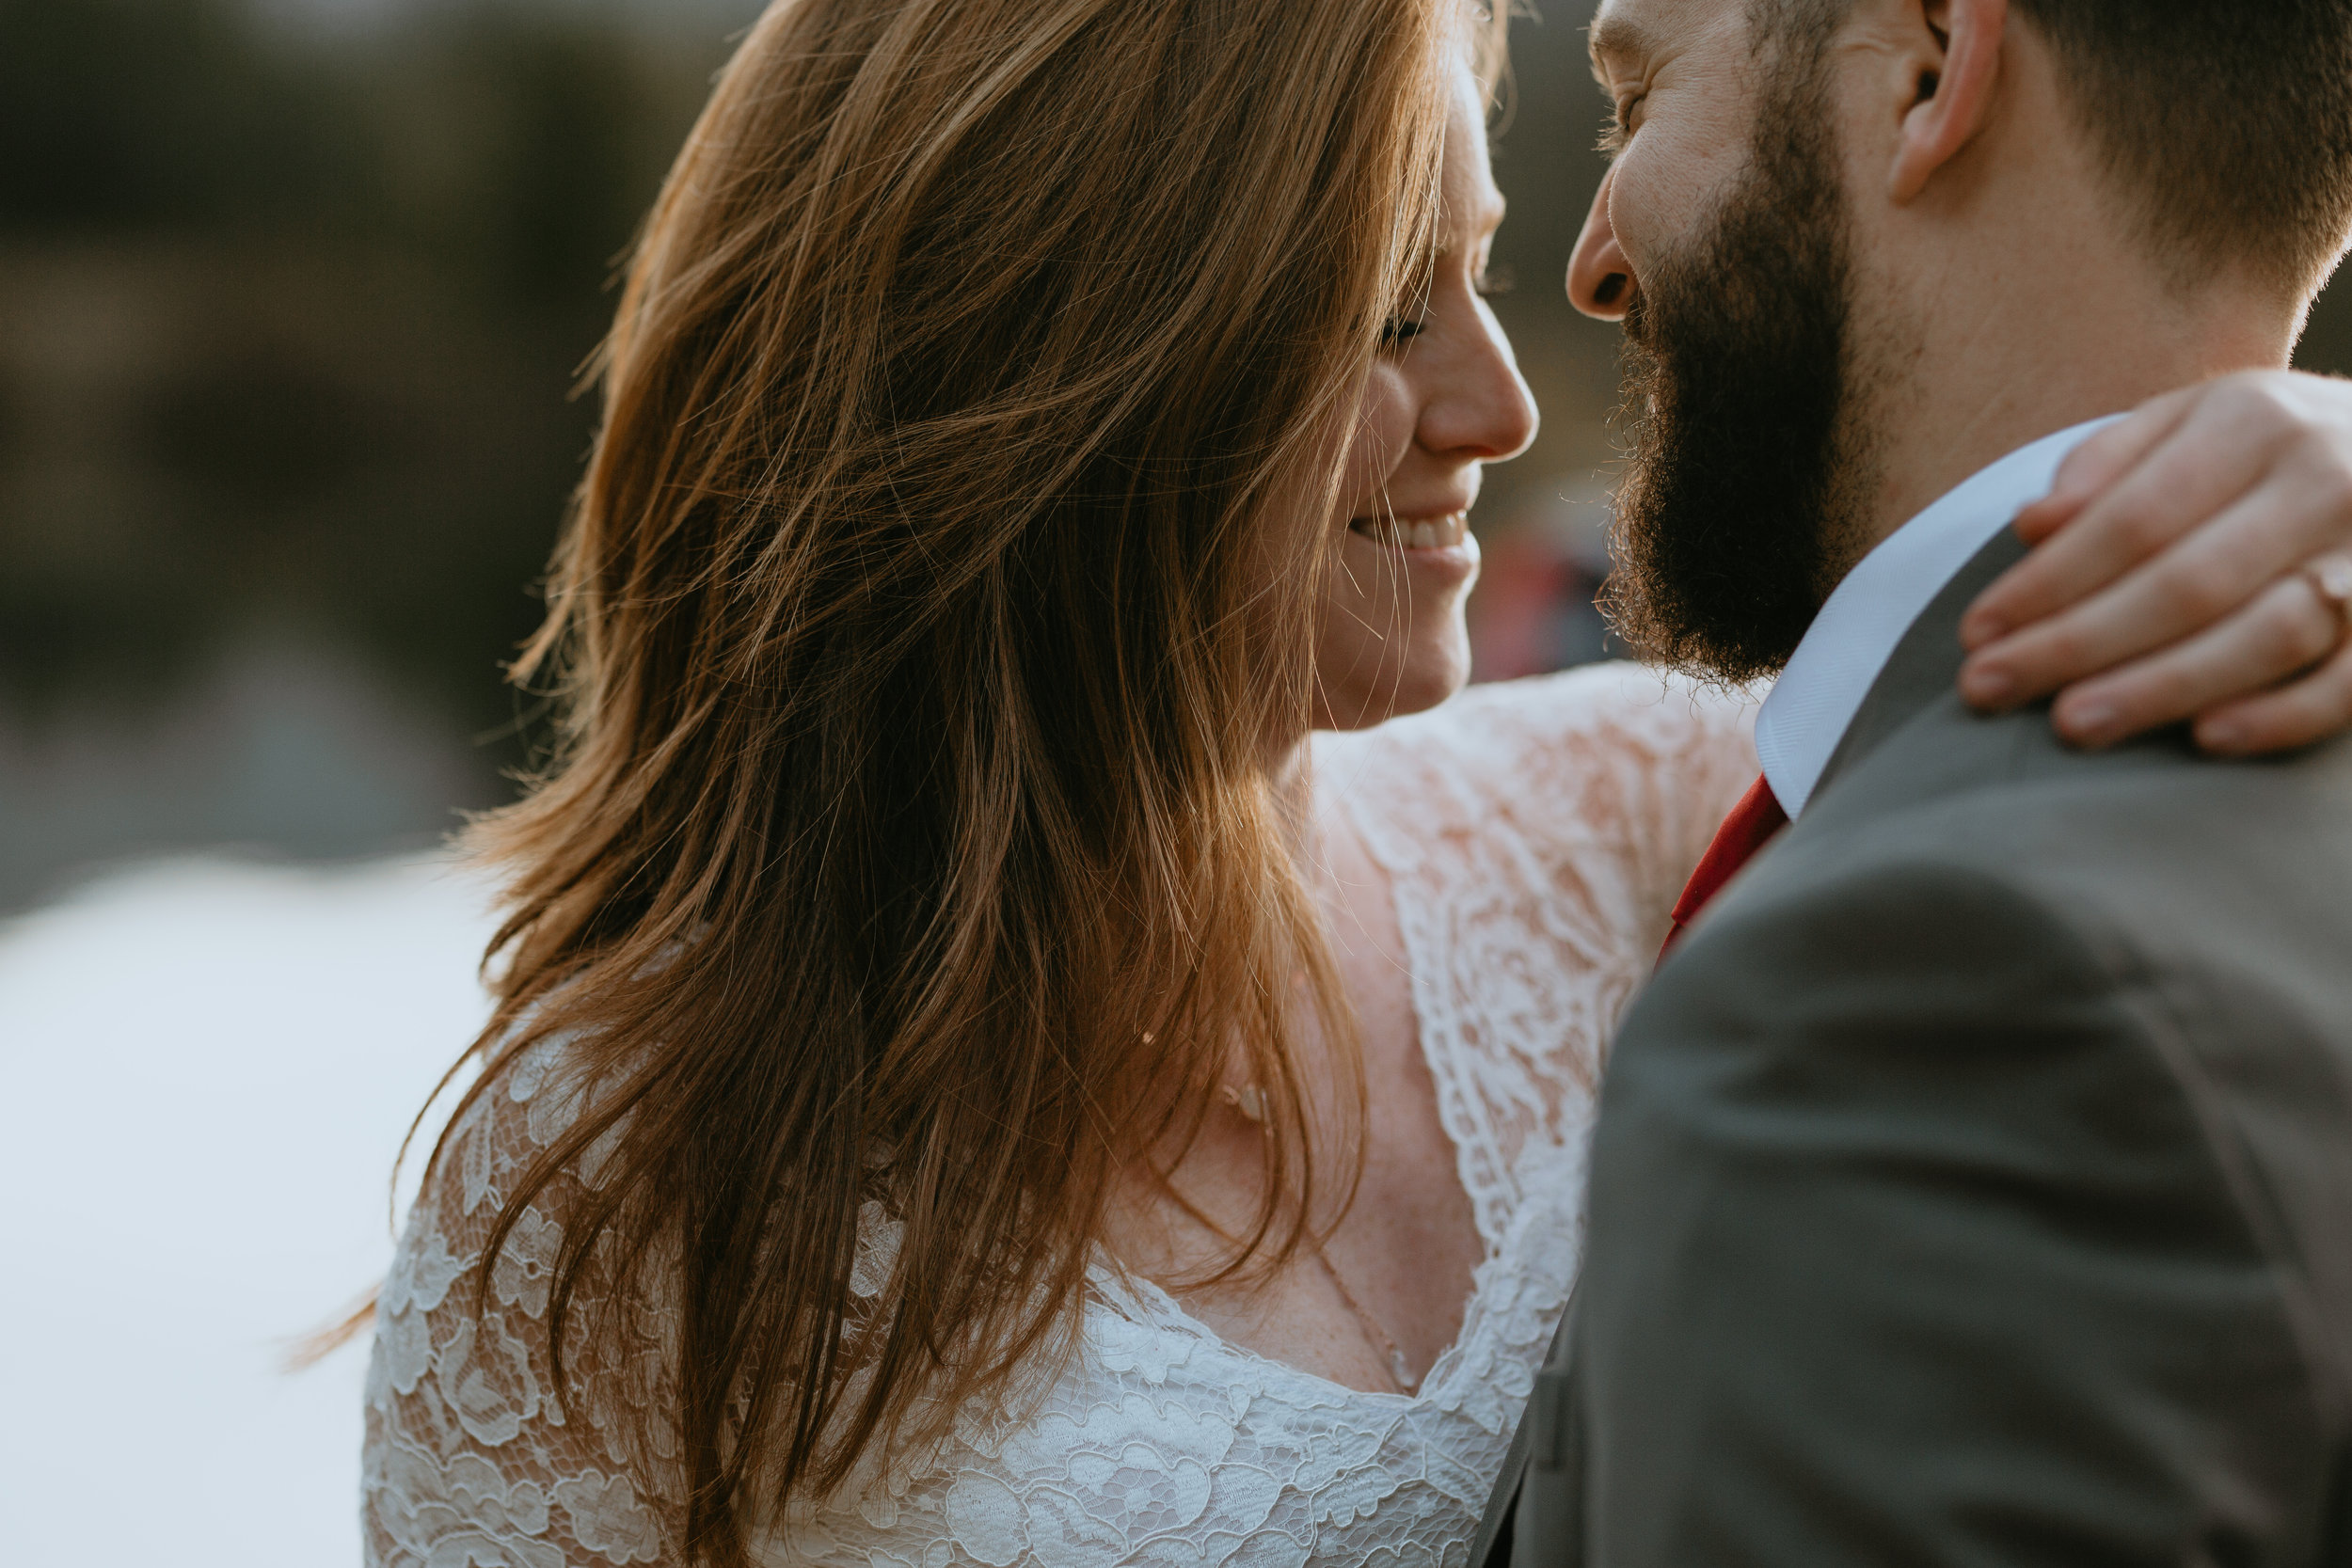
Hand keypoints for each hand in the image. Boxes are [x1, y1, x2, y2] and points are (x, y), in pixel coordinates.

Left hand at [1957, 371, 2351, 754]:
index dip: (2046, 582)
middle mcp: (2323, 482)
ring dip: (2161, 686)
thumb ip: (2109, 466)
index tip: (1975, 633)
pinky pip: (2349, 683)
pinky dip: (2282, 715)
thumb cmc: (2271, 448)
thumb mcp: (2191, 421)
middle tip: (1988, 689)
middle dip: (2076, 643)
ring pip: (2264, 634)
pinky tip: (2206, 739)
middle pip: (2185, 582)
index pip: (2131, 519)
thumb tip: (2033, 525)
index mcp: (2255, 422)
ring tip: (2072, 723)